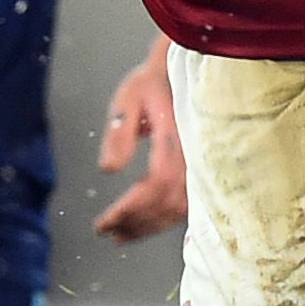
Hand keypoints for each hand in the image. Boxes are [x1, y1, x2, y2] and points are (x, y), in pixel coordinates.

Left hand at [93, 49, 185, 241]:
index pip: (153, 185)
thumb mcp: (128, 98)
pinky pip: (187, 204)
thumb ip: (119, 133)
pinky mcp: (201, 169)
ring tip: (123, 236)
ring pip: (178, 209)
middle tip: (108, 233)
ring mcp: (200, 165)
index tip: (103, 224)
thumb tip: (109, 170)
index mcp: (174, 139)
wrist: (184, 69)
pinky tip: (148, 225)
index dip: (128, 210)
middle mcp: (192, 156)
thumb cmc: (154, 82)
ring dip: (149, 227)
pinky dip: (165, 220)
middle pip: (166, 204)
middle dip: (135, 223)